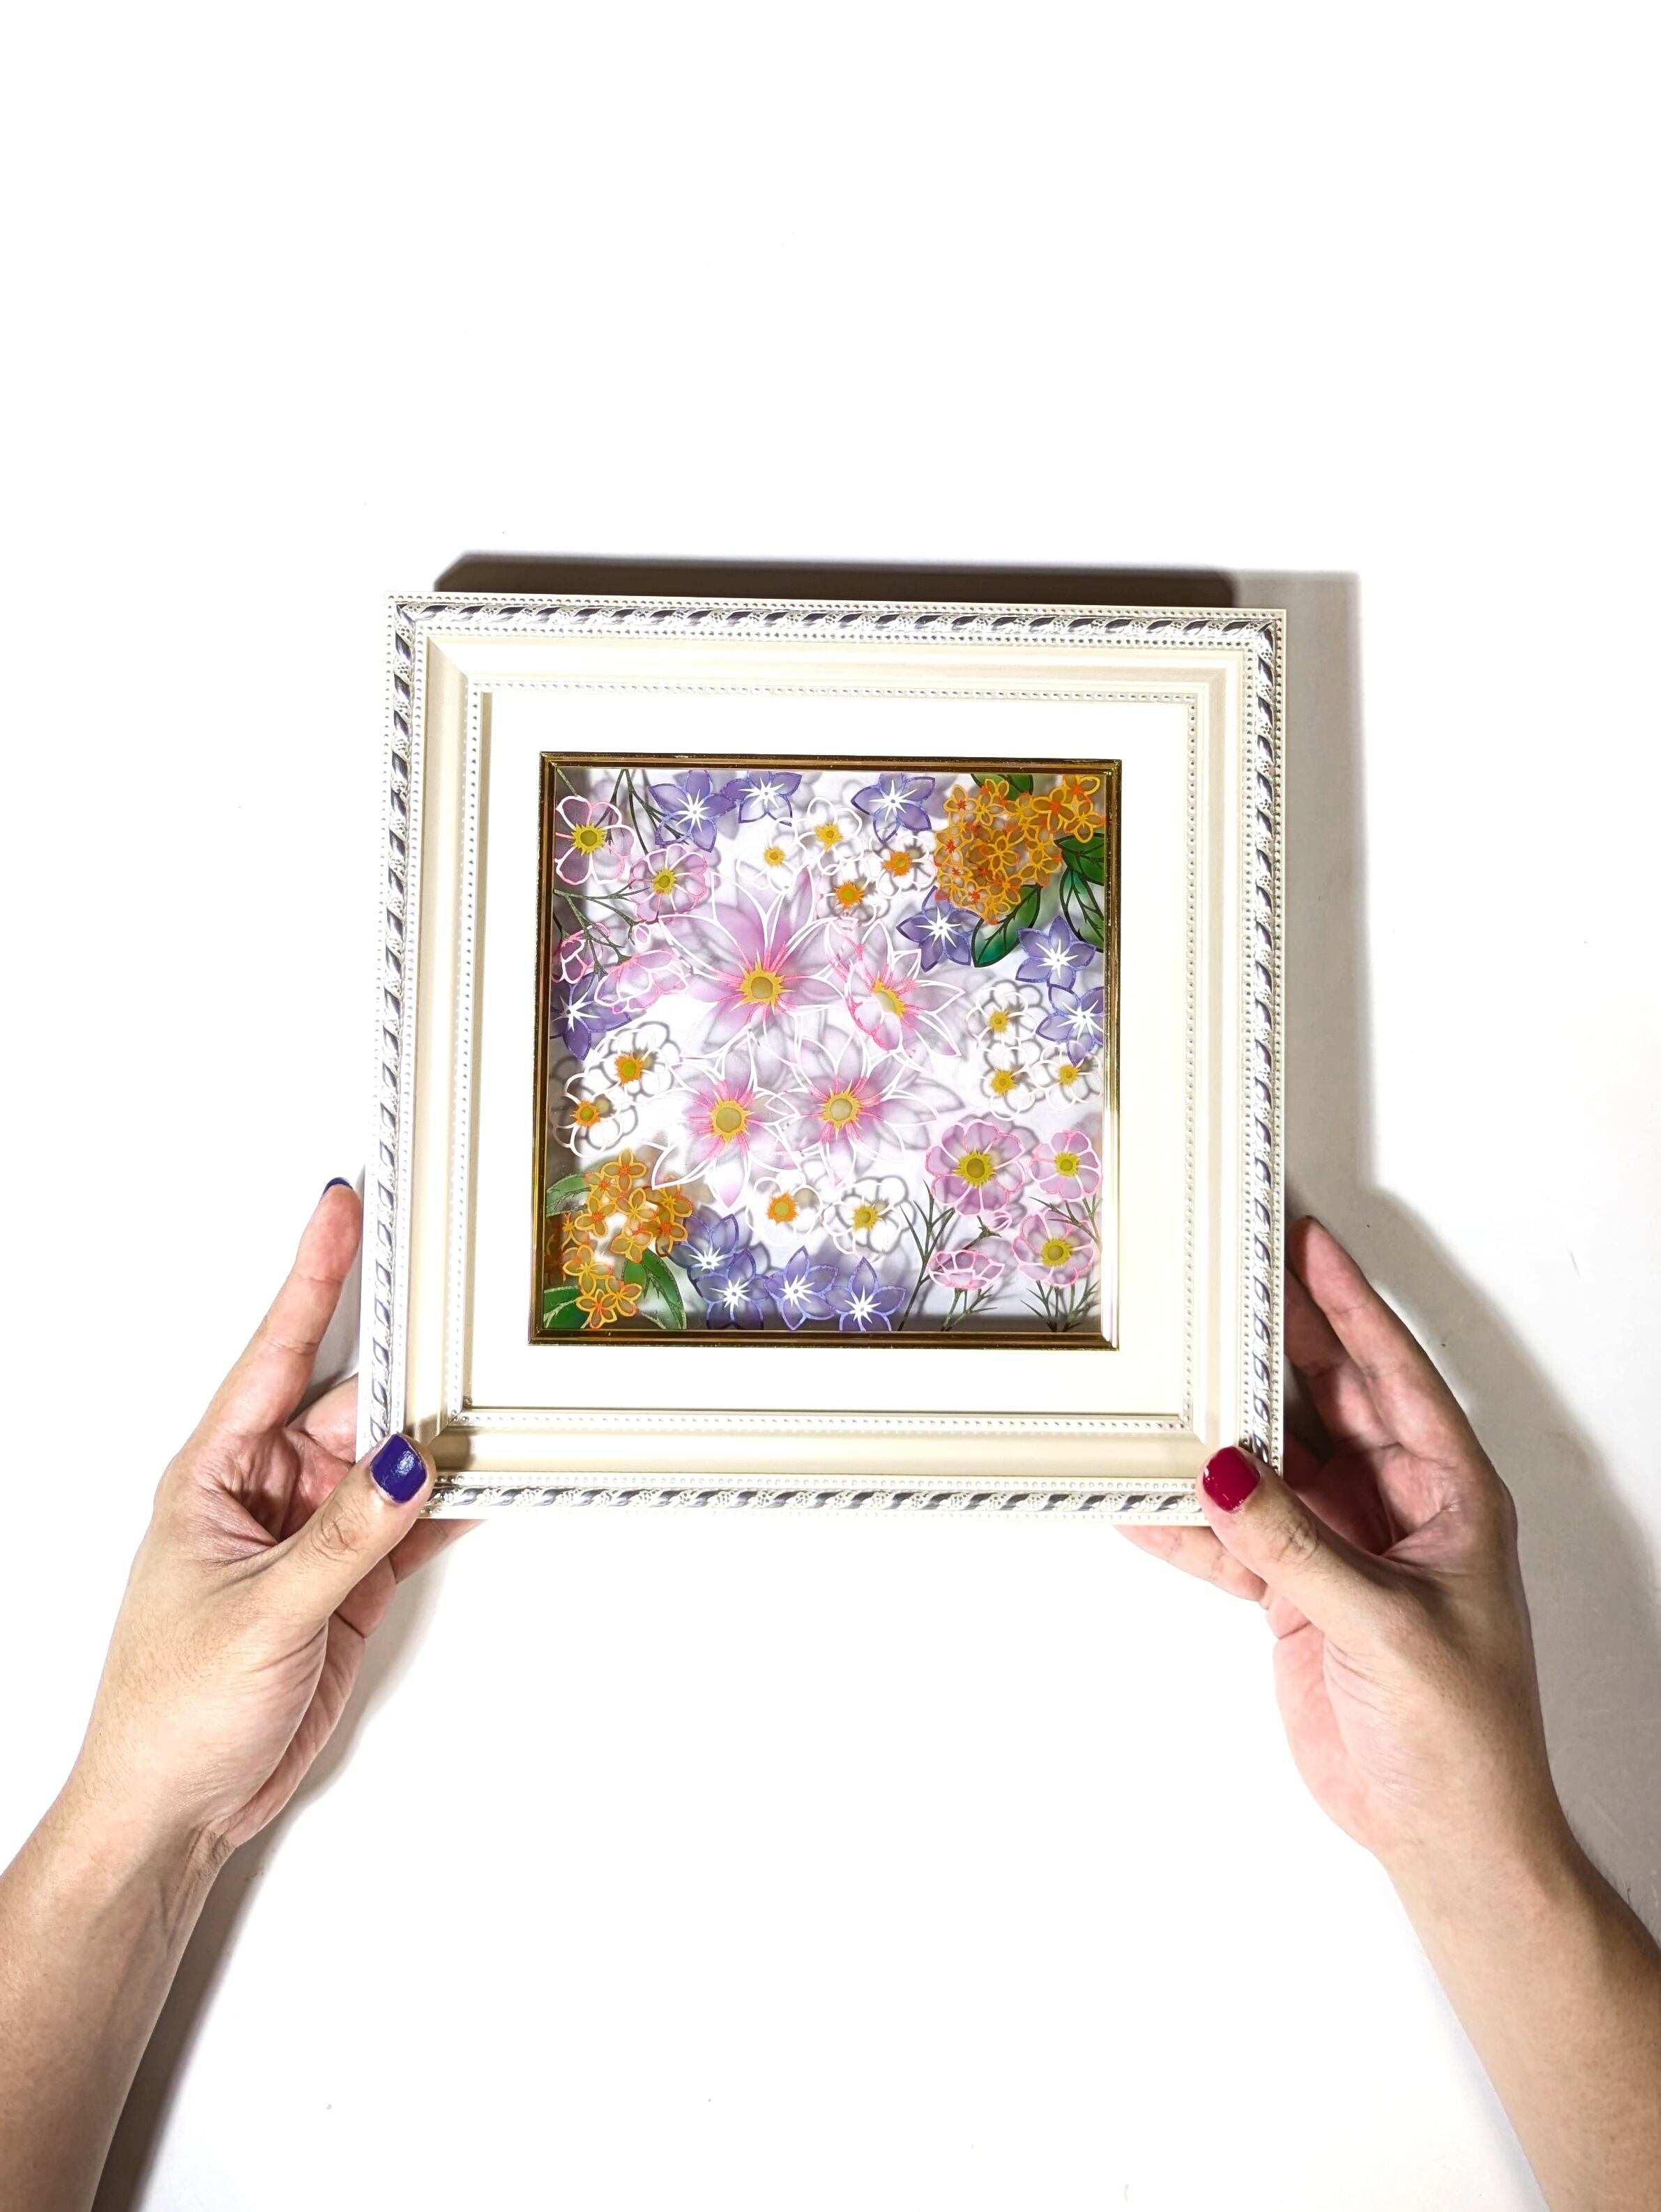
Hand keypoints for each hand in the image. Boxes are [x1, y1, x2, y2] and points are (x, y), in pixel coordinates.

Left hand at [67, 1183, 467, 1874]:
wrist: (176, 1808)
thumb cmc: (171, 1708)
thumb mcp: (259, 1613)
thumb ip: (344, 1536)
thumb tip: (411, 1461)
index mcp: (215, 1471)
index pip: (276, 1351)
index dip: (312, 1276)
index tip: (343, 1205)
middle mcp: (267, 1487)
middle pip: (356, 1401)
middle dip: (413, 1365)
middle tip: (470, 1318)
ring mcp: (315, 1531)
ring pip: (394, 1459)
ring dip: (443, 1437)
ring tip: (502, 1398)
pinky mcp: (352, 1579)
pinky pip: (414, 1520)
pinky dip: (455, 1501)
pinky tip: (495, 1476)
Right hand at [1121, 1218, 1571, 1887]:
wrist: (1444, 1836)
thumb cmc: (1465, 1736)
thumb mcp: (1384, 1627)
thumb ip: (1294, 1546)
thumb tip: (1221, 1471)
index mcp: (1450, 1496)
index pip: (1393, 1375)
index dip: (1351, 1306)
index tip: (1309, 1242)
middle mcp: (1396, 1508)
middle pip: (1323, 1401)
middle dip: (1274, 1343)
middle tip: (1221, 1282)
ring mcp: (1341, 1549)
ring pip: (1267, 1464)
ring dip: (1218, 1429)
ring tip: (1162, 1376)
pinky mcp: (1296, 1596)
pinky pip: (1230, 1540)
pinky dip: (1185, 1524)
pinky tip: (1138, 1497)